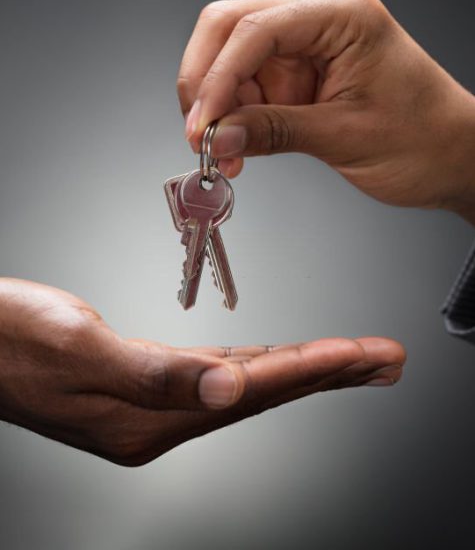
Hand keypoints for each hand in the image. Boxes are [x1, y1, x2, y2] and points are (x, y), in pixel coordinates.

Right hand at [0, 278, 403, 465]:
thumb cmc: (15, 341)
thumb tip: (227, 391)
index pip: (254, 391)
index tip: (364, 354)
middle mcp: (161, 417)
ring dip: (303, 369)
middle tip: (384, 359)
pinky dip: (259, 365)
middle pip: (265, 393)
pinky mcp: (149, 382)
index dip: (313, 369)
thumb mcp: (80, 351)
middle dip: (330, 373)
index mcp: (151, 417)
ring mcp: (156, 402)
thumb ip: (154, 375)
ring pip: (250, 383)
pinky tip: (278, 360)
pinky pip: (220, 375)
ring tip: (352, 359)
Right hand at [178, 0, 474, 223]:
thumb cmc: (425, 138)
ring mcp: (307, 52)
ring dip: (218, 108)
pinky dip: (235, 120)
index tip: (201, 123)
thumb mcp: (346, 136)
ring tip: (222, 152)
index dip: (218, 77)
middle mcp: (320, 24)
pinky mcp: (299, 80)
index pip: (257, 29)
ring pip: (234, 64)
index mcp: (343, 17)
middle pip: (233, 29)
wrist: (451, 158)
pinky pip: (250, 92)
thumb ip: (275, 131)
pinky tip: (237, 149)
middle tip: (199, 132)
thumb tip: (218, 135)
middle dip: (206, 82)